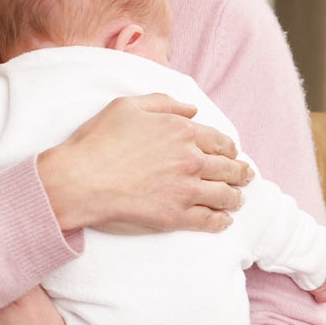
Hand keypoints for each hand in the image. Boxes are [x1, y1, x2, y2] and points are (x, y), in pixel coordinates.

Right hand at [35, 94, 251, 233]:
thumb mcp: (127, 106)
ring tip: (238, 199)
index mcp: (181, 131)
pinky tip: (225, 221)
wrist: (79, 180)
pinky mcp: (176, 216)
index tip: (233, 153)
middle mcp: (190, 159)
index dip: (230, 148)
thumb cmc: (98, 141)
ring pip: (224, 195)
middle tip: (246, 176)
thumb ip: (163, 103)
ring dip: (235, 197)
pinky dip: (221, 221)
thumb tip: (192, 109)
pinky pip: (209, 220)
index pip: (219, 140)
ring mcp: (186, 190)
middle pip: (228, 167)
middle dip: (240, 172)